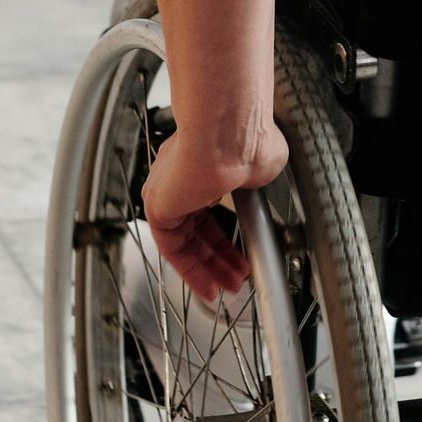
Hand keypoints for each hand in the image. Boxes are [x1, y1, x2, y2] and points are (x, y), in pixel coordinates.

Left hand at [142, 119, 286, 303]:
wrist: (229, 134)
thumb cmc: (245, 138)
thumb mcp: (260, 168)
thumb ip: (256, 182)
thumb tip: (263, 184)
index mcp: (202, 163)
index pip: (208, 209)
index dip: (225, 236)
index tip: (240, 254)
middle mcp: (180, 176)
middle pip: (196, 228)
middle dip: (218, 258)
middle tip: (236, 277)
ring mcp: (167, 192)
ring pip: (184, 241)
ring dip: (206, 268)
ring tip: (227, 287)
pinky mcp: (158, 207)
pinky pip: (171, 248)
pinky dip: (189, 270)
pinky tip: (208, 285)